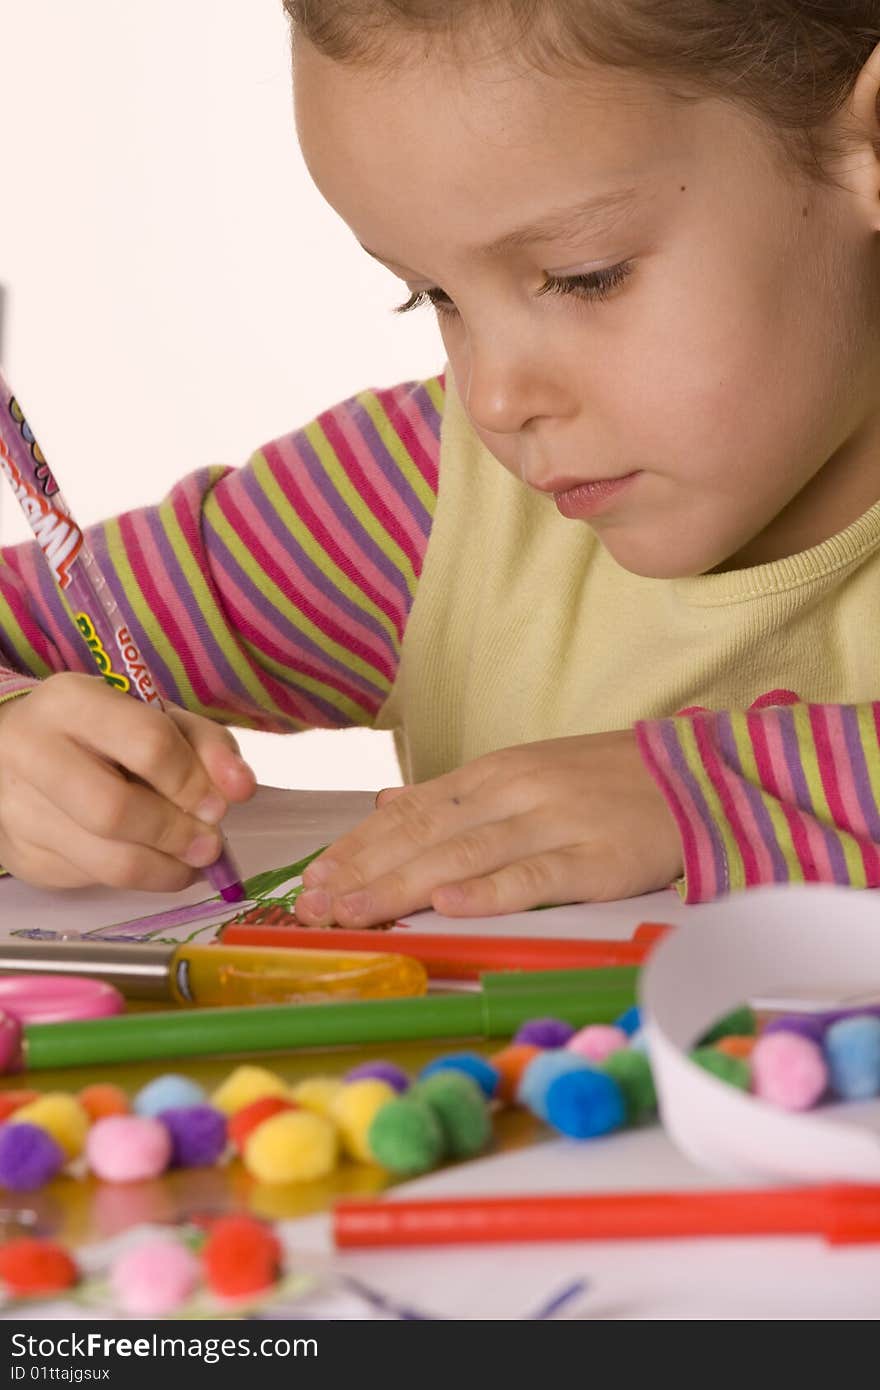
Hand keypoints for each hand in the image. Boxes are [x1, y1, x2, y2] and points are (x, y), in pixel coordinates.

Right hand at [0, 672, 255, 890]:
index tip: (219, 804)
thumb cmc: (106, 731)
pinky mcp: (23, 855)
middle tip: (209, 844)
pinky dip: (138, 877)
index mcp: (72, 701)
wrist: (24, 751)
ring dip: (166, 869)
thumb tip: (241, 787)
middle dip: (177, 834)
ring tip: (191, 860)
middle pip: (115, 810)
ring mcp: (19, 808)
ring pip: (106, 861)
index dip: (192, 782)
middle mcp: (32, 750)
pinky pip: (93, 880)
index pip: (147, 744)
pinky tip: (152, 860)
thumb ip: (207, 746)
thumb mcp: (160, 719)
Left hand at [294, 729, 682, 925]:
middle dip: (362, 872)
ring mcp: (553, 823)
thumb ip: (455, 794)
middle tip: (312, 907)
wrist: (694, 775)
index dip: (356, 847)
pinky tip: (448, 905)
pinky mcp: (595, 859)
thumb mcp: (523, 772)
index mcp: (492, 774)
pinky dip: (489, 891)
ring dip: (402, 886)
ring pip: (464, 856)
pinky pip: (535, 876)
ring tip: (353, 912)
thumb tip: (386, 804)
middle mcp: (513, 793)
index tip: (311, 880)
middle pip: (424, 835)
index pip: (408, 812)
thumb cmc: (604, 781)